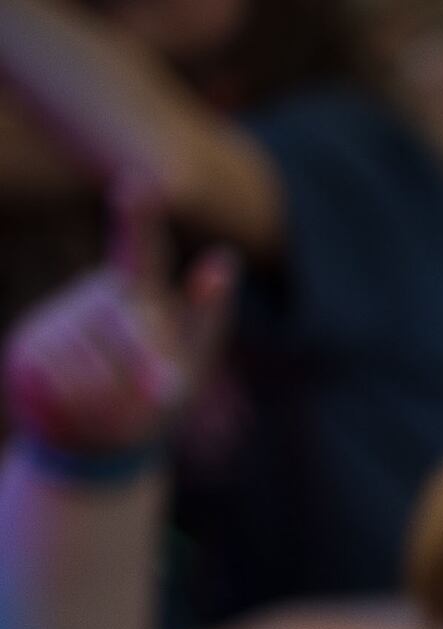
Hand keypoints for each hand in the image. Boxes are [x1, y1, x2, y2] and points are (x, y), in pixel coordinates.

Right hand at [2, 180, 231, 462]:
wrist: (101, 441)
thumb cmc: (159, 395)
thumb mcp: (194, 362)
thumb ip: (207, 315)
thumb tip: (225, 259)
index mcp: (139, 291)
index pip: (140, 249)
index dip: (138, 218)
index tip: (137, 185)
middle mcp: (95, 296)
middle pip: (131, 329)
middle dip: (150, 366)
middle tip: (159, 391)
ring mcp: (56, 320)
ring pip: (97, 363)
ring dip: (119, 397)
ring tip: (116, 403)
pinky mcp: (28, 348)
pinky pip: (64, 381)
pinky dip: (85, 407)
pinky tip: (82, 408)